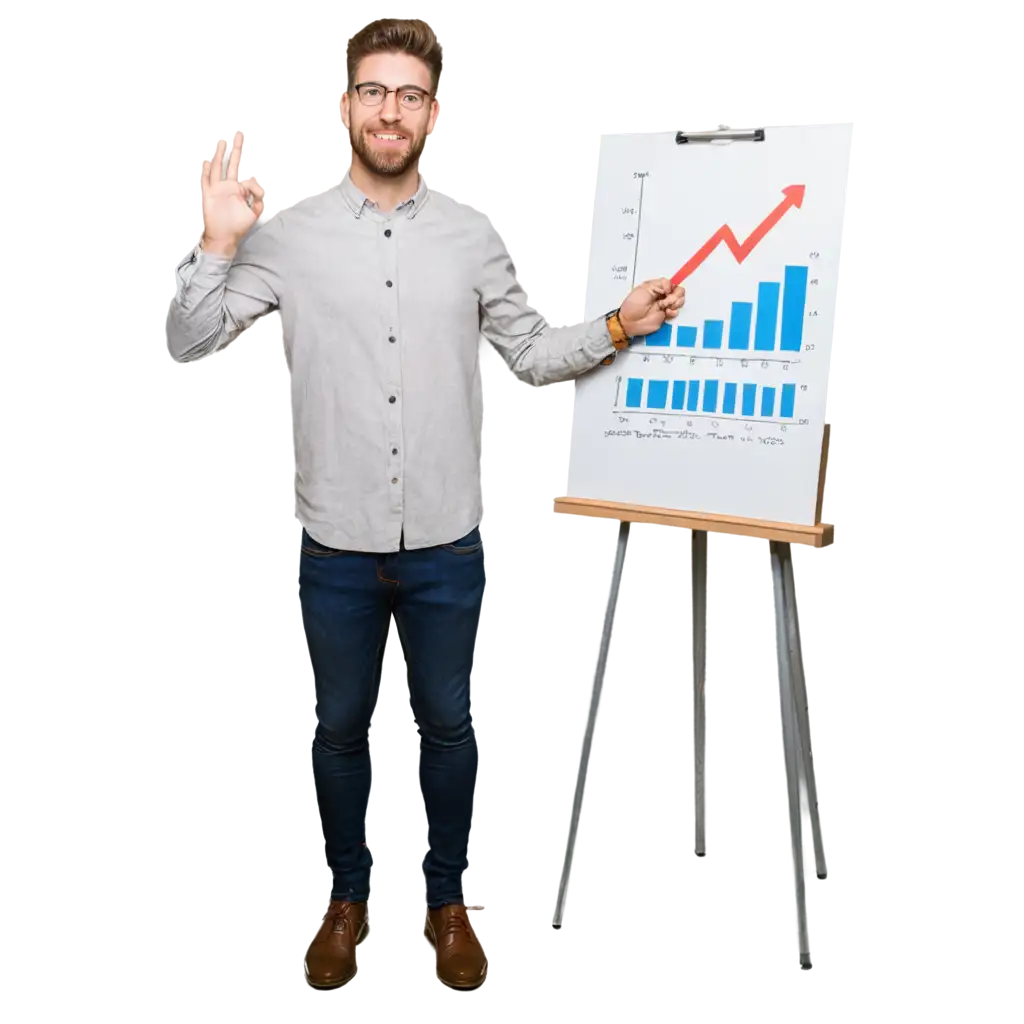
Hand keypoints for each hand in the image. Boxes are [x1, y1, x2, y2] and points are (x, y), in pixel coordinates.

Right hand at [199, 130, 265, 254]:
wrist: (224, 239)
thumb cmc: (238, 227)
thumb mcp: (254, 213)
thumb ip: (259, 200)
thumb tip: (260, 189)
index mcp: (239, 189)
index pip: (245, 173)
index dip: (252, 178)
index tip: (253, 191)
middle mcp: (227, 186)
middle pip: (231, 163)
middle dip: (235, 148)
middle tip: (237, 133)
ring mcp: (216, 189)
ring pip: (217, 167)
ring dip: (219, 154)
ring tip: (221, 141)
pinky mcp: (208, 195)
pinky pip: (205, 180)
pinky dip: (205, 170)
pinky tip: (206, 160)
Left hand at [616, 278, 685, 337]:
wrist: (630, 321)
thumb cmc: (633, 304)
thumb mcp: (645, 287)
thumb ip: (660, 283)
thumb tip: (670, 287)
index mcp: (657, 287)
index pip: (672, 283)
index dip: (673, 285)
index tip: (667, 290)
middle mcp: (662, 296)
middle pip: (679, 291)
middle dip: (676, 294)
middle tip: (666, 300)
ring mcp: (665, 306)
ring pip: (680, 300)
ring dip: (676, 302)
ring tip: (666, 306)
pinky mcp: (665, 315)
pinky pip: (676, 312)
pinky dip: (674, 311)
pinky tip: (666, 312)